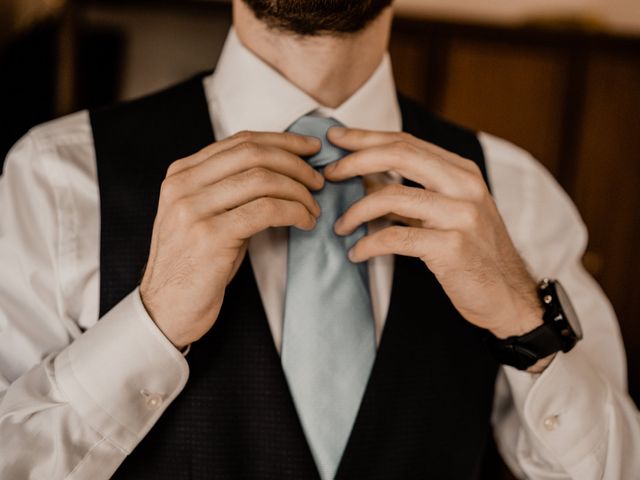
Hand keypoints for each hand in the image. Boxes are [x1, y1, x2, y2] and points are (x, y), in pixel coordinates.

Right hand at [140, 131, 322, 348]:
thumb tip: (281, 168)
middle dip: (295, 163)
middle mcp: (183, 185)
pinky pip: (266, 210)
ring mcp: (193, 209)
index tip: (311, 148)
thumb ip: (227, 188)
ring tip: (313, 208)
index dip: (282, 141)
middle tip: (318, 181)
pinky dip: (294, 212)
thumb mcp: (204, 216)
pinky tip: (305, 222)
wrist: (165, 309)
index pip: (240, 141)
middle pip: (253, 154)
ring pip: (262, 180)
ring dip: (299, 192)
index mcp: (181, 174)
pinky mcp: (210, 236)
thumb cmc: (195, 264)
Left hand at [325, 128, 542, 339]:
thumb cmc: (474, 254)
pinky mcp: (452, 247)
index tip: (336, 140)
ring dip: (357, 211)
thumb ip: (415, 193)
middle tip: (328, 174)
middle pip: (399, 155)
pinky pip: (396, 238)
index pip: (407, 142)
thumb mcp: (449, 213)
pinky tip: (357, 253)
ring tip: (340, 226)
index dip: (366, 138)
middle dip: (355, 161)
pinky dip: (368, 245)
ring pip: (392, 196)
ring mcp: (461, 215)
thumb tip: (366, 177)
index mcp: (462, 172)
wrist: (509, 296)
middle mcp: (464, 186)